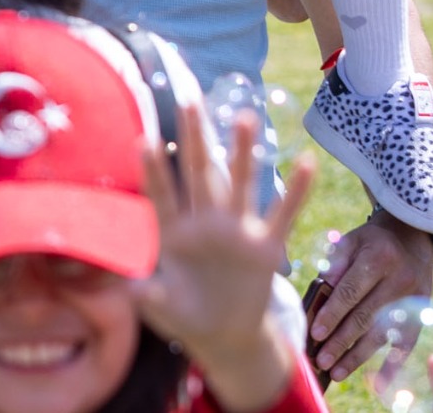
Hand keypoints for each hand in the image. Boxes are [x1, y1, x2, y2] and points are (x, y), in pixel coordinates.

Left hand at [134, 105, 314, 409]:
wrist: (224, 335)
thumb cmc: (184, 315)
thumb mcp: (162, 305)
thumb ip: (147, 293)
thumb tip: (126, 285)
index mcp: (174, 232)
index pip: (161, 194)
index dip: (154, 170)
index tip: (145, 138)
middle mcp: (204, 223)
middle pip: (198, 174)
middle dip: (194, 138)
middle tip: (190, 99)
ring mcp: (236, 232)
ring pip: (240, 185)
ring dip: (243, 153)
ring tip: (246, 117)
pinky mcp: (265, 248)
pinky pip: (282, 215)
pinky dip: (296, 191)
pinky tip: (306, 161)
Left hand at [309, 211, 432, 379]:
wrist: (414, 237)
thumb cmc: (373, 241)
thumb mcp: (353, 238)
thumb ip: (337, 259)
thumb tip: (324, 283)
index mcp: (378, 259)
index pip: (351, 292)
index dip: (333, 314)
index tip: (315, 333)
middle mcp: (398, 282)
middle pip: (366, 317)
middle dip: (341, 341)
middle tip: (320, 360)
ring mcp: (413, 301)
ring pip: (382, 334)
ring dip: (358, 356)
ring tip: (336, 372)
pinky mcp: (422, 315)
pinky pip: (406, 343)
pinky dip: (392, 364)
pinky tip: (378, 383)